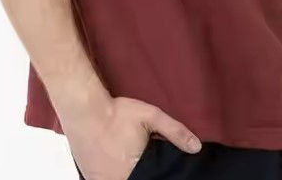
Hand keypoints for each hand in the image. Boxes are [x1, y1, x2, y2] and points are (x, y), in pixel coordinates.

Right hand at [61, 94, 201, 179]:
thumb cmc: (118, 113)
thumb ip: (175, 132)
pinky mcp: (89, 177)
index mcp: (134, 171)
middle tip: (142, 158)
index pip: (151, 178)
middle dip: (143, 173)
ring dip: (129, 174)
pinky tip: (118, 163)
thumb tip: (196, 147)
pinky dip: (114, 175)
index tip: (154, 165)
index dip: (155, 174)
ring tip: (130, 159)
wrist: (84, 109)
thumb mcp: (151, 116)